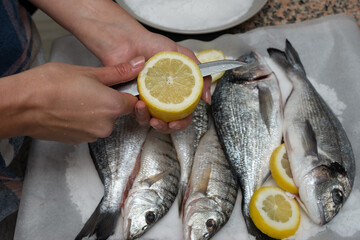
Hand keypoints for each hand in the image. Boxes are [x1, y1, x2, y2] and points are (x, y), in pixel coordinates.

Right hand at [0, 57, 144, 143]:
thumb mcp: (89, 72)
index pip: (133, 102)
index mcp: (113, 106)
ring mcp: (92, 136)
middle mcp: (106, 125)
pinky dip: (83, 120)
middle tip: (89, 88)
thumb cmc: (51, 85)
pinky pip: (88, 129)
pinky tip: (69, 109)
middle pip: (116, 112)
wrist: (22, 105)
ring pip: (101, 121)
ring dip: (94, 111)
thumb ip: (118, 72)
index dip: (125, 93)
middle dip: (107, 101)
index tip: (116, 87)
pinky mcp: (78, 141)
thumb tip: (138, 65)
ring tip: (75, 98)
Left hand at [30, 0, 210, 132]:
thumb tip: (207, 98)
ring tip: (150, 114)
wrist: (129, 41)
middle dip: (167, 128)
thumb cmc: (153, 45)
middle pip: (167, 123)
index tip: (179, 121)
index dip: (183, 121)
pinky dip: (138, 114)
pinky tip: (139, 104)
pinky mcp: (129, 101)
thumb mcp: (183, 56)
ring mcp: (145, 101)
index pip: (183, 113)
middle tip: (166, 124)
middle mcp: (160, 98)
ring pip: (150, 122)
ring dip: (152, 122)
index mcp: (174, 91)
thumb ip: (200, 75)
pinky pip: (135, 115)